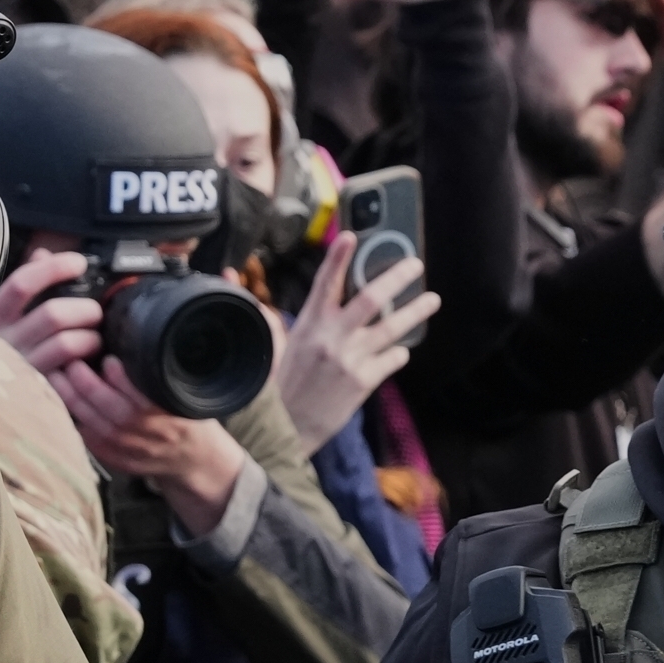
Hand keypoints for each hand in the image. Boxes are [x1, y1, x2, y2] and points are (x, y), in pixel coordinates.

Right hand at [0, 248, 106, 378]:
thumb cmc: (3, 348)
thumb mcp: (5, 315)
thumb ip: (24, 285)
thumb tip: (42, 255)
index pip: (22, 285)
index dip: (53, 269)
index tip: (78, 263)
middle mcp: (3, 342)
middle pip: (53, 314)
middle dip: (85, 310)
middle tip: (95, 313)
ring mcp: (21, 369)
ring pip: (68, 344)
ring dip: (91, 338)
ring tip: (94, 340)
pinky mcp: (38, 391)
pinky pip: (73, 375)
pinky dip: (87, 366)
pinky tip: (89, 365)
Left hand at [50, 356, 253, 536]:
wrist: (199, 459)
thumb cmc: (189, 418)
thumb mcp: (186, 392)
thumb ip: (161, 375)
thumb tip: (127, 343)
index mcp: (177, 415)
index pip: (146, 398)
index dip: (122, 379)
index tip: (108, 358)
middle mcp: (158, 436)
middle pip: (117, 414)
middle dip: (89, 387)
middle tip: (72, 364)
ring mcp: (140, 453)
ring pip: (100, 430)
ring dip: (75, 404)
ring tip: (58, 380)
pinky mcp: (125, 463)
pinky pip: (96, 446)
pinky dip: (78, 425)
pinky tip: (65, 406)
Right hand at [275, 231, 439, 452]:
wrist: (288, 426)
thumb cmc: (282, 383)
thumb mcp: (276, 342)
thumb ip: (268, 309)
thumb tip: (232, 273)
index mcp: (309, 323)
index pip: (325, 281)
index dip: (338, 257)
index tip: (352, 236)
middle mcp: (331, 336)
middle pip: (370, 297)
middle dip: (396, 277)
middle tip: (415, 265)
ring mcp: (350, 358)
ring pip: (392, 327)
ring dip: (416, 311)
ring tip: (432, 300)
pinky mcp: (364, 380)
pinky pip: (393, 358)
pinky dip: (399, 353)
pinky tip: (400, 352)